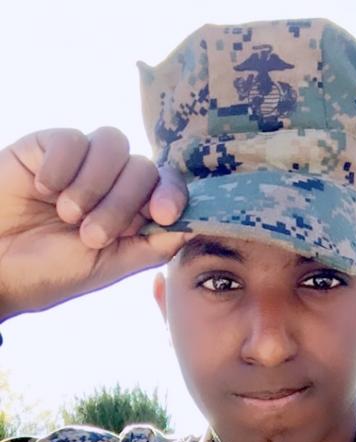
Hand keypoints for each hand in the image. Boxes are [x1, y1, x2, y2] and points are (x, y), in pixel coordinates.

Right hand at [0, 127, 189, 319]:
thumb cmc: (49, 273)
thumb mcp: (109, 267)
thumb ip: (153, 245)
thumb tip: (196, 224)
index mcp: (132, 214)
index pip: (167, 187)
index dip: (173, 193)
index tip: (163, 213)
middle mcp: (111, 185)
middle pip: (144, 167)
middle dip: (123, 203)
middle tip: (90, 234)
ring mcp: (81, 164)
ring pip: (113, 144)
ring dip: (94, 185)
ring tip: (67, 215)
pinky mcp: (48, 147)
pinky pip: (72, 137)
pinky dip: (61, 167)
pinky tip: (42, 189)